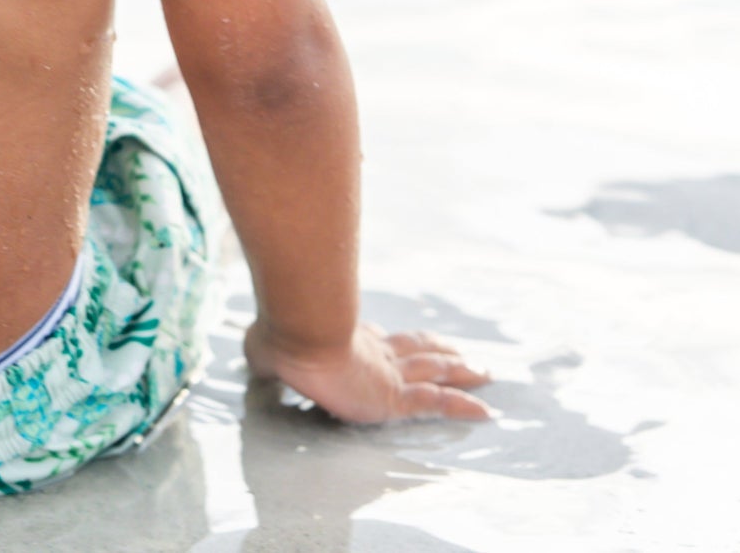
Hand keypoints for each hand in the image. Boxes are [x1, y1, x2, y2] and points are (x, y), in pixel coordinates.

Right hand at [246, 319, 492, 423]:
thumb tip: (254, 365)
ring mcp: (389, 373)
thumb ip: (266, 362)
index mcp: (348, 342)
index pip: (382, 342)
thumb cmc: (280, 335)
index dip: (399, 343)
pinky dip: (462, 406)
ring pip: (435, 372)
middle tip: (464, 354)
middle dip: (441, 353)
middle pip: (418, 351)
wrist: (299, 329)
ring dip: (461, 372)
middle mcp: (376, 354)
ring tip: (485, 372)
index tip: (413, 343)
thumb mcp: (265, 352)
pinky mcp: (396, 395)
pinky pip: (438, 403)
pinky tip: (485, 411)